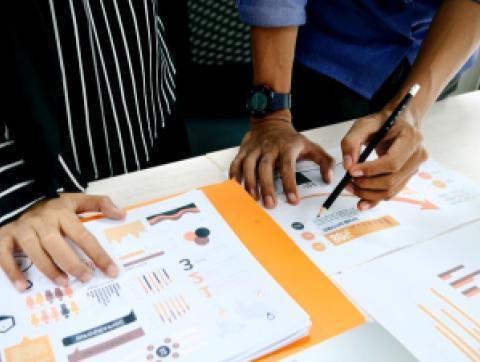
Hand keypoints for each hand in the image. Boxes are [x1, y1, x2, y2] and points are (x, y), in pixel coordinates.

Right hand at [0, 193, 125, 291]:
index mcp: (61, 213)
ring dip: (48, 268)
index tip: (111, 270)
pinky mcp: (4, 237)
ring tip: (64, 283)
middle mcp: (42, 221)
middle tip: (86, 278)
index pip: (83, 235)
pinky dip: (12, 271)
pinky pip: (4, 255)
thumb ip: (100, 204)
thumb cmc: (53, 206)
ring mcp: (22, 229)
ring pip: (34, 250)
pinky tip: (23, 286)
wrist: (19, 198)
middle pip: (56, 244)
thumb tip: (121, 214)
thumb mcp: (76, 200)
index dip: (98, 254)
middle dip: (72, 263)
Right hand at [230, 117, 333, 207]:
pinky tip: (237, 186)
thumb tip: (329, 177)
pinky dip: (235, 174)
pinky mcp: (244, 150)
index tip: (293, 199)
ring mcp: (255, 149)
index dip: (290, 184)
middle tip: (270, 204)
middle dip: (267, 186)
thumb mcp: (310, 146)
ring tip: (253, 197)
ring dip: (250, 182)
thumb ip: (324, 161)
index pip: (288, 167)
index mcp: (287, 148)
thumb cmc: (290, 138)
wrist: (271, 120)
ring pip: (249, 165)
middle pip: (266, 168)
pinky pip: (237, 162)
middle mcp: (270, 148)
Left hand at [341, 109, 427, 209]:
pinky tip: (361, 203)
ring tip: (350, 187)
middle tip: (348, 180)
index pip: (392, 162)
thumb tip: (348, 166)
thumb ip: (351, 142)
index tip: (352, 171)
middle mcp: (417, 155)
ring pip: (391, 189)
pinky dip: (374, 199)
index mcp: (410, 138)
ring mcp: (414, 168)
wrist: (397, 124)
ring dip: (368, 193)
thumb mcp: (363, 125)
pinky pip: (391, 193)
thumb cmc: (381, 123)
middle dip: (367, 184)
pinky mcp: (407, 177)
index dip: (371, 170)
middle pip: (392, 179)